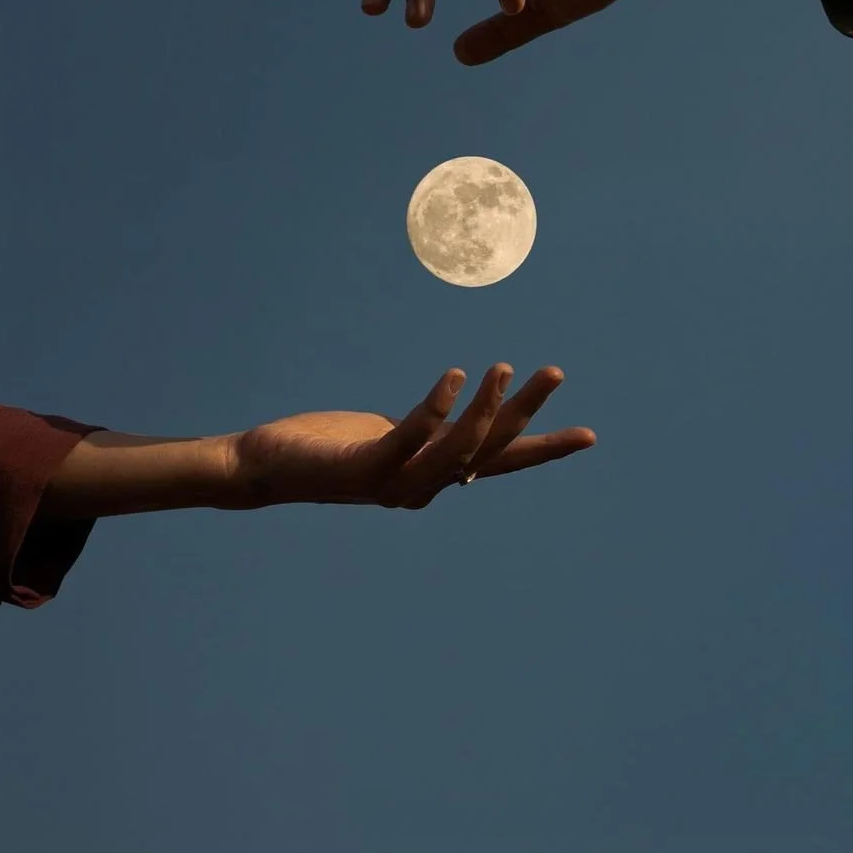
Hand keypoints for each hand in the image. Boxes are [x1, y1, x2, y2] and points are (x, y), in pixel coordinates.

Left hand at [225, 363, 593, 509]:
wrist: (265, 468)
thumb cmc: (327, 449)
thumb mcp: (390, 439)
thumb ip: (426, 438)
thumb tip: (458, 428)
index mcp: (433, 477)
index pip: (499, 461)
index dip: (545, 448)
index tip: (588, 435)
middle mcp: (422, 486)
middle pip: (488, 448)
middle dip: (525, 411)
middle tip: (553, 372)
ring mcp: (396, 480)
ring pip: (457, 445)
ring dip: (485, 406)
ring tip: (502, 366)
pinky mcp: (366, 465)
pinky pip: (411, 436)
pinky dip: (436, 408)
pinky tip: (452, 376)